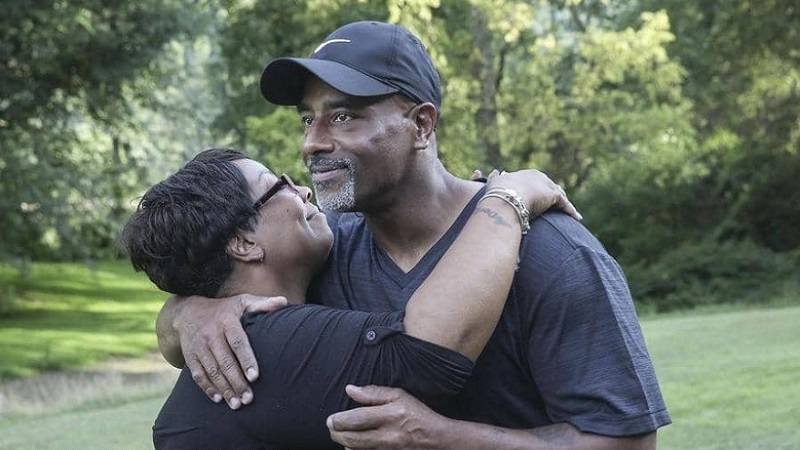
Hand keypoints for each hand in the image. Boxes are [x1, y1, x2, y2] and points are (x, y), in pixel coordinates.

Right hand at [174, 294, 286, 408]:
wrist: (188, 312)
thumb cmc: (225, 309)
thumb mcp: (242, 302)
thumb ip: (262, 304)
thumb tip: (284, 302)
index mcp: (227, 321)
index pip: (238, 342)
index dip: (246, 360)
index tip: (255, 376)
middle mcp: (211, 334)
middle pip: (225, 361)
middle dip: (237, 382)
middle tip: (249, 399)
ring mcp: (199, 347)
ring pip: (212, 371)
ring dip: (224, 389)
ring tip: (237, 405)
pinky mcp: (190, 357)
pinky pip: (198, 375)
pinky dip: (208, 388)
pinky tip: (219, 399)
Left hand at [327, 385, 449, 448]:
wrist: (436, 439)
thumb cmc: (417, 414)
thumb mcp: (399, 396)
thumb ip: (373, 393)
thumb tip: (350, 389)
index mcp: (390, 415)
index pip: (358, 419)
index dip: (340, 420)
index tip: (331, 419)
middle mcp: (388, 435)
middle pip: (353, 438)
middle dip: (336, 434)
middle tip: (331, 427)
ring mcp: (387, 449)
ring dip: (344, 443)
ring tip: (341, 435)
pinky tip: (352, 445)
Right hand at [487, 169, 581, 220]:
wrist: (505, 198)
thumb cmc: (496, 194)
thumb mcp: (494, 185)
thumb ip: (496, 179)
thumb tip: (495, 173)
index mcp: (524, 174)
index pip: (534, 181)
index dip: (537, 190)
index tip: (538, 197)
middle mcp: (537, 176)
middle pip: (548, 186)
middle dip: (552, 194)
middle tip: (556, 204)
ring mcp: (546, 185)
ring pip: (558, 194)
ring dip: (563, 202)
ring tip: (568, 211)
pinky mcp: (553, 195)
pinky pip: (564, 204)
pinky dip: (570, 211)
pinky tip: (576, 218)